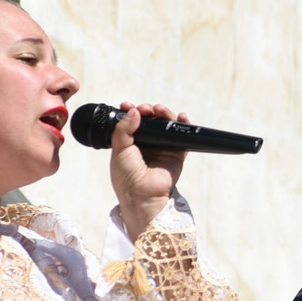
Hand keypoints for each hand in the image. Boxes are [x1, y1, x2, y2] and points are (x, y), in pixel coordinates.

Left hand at [110, 101, 187, 234]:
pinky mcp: (176, 154)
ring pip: (166, 125)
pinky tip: (181, 117)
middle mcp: (148, 145)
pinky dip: (183, 125)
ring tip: (159, 110)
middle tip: (145, 109)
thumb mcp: (118, 149)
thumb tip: (133, 111)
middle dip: (149, 111)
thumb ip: (123, 129)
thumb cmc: (126, 176)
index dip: (132, 112)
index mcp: (131, 144)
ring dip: (164, 114)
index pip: (133, 122)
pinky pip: (182, 137)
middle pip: (151, 121)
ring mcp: (163, 148)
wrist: (141, 195)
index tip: (127, 105)